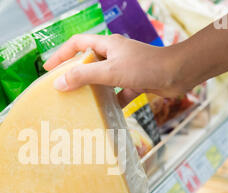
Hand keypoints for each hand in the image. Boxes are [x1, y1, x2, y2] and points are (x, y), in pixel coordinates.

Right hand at [43, 34, 185, 106]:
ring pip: (103, 79)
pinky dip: (112, 102)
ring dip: (92, 90)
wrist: (179, 74)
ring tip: (80, 102)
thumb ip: (84, 76)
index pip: (77, 44)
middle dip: (75, 74)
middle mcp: (115, 54)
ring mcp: (125, 68)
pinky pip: (118, 92)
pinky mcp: (135, 81)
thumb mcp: (110, 71)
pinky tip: (107, 114)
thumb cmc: (145, 66)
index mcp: (107, 45)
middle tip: (62, 88)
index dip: (60, 55)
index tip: (47, 69)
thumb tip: (59, 83)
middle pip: (88, 62)